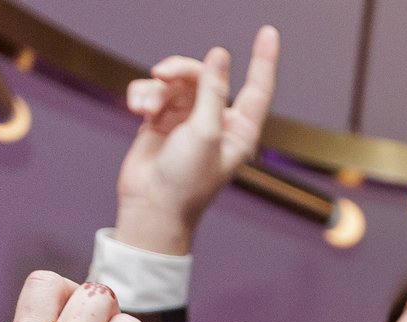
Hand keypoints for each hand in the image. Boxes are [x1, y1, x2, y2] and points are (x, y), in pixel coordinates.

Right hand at [113, 28, 280, 256]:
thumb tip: (220, 56)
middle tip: (162, 73)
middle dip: (182, 69)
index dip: (263, 59)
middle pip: (205, 75)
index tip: (269, 31)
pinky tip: (137, 109)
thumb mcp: (204, 131)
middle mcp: (217, 122)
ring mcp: (188, 121)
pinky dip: (143, 95)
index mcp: (240, 130)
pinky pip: (154, 92)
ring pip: (175, 82)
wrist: (151, 206)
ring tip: (145, 106)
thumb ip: (212, 91)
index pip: (257, 88)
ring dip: (157, 87)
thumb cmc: (186, 179)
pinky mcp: (161, 121)